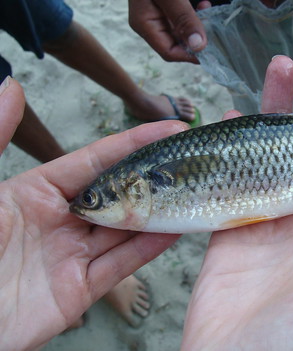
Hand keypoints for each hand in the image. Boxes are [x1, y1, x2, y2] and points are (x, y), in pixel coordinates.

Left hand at [0, 79, 182, 349]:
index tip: (169, 128)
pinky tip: (174, 230)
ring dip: (158, 212)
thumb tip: (12, 86)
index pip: (97, 161)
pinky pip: (120, 265)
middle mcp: (62, 221)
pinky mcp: (78, 290)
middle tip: (190, 161)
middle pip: (117, 195)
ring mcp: (72, 256)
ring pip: (124, 229)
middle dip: (153, 178)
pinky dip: (148, 248)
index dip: (133, 143)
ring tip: (192, 192)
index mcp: (38, 193)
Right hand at [125, 0, 207, 62]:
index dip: (189, 55)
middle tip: (214, 33)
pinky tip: (204, 5)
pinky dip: (196, 15)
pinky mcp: (168, 5)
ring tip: (209, 14)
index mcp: (145, 24)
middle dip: (196, 40)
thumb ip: (184, 18)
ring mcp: (159, 14)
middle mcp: (151, 23)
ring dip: (198, 27)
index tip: (209, 51)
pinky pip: (184, 19)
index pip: (168, 52)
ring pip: (183, 32)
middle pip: (177, 44)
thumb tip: (198, 46)